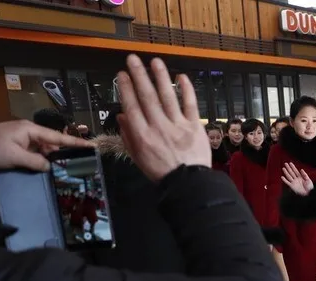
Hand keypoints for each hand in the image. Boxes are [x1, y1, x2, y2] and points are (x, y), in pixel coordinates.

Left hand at [0, 121, 90, 171]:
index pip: (58, 136)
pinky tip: (45, 169)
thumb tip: (51, 167)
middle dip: (63, 153)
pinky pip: (33, 152)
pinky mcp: (15, 146)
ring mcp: (21, 138)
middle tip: (77, 165)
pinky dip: (40, 160)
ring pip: (43, 149)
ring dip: (50, 158)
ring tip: (63, 170)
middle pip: (52, 143)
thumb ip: (36, 162)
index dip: (75, 142)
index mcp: (30, 129)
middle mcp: (28, 131)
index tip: (92, 146)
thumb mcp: (14, 157)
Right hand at [115, 55, 210, 181]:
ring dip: (160, 77)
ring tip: (154, 61)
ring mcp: (177, 125)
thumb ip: (128, 136)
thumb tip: (121, 116)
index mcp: (142, 136)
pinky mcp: (194, 126)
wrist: (189, 184)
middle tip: (133, 59)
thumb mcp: (138, 158)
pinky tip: (181, 77)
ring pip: (167, 96)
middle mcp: (158, 127)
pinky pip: (190, 104)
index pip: (131, 106)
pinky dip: (186, 89)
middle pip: (147, 97)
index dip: (126, 88)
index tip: (123, 75)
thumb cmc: (162, 172)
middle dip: (139, 76)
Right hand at [281, 163, 313, 195]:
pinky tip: (282, 177)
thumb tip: (301, 169)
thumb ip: (304, 174)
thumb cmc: (310, 188)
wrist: (309, 194)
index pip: (296, 171)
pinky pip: (287, 183)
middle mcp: (296, 179)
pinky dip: (284, 180)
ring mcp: (294, 182)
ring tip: (283, 168)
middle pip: (291, 172)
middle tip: (285, 163)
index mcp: (300, 177)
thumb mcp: (308, 180)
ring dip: (286, 172)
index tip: (290, 163)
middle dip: (288, 168)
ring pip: (289, 176)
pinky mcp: (292, 186)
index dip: (293, 167)